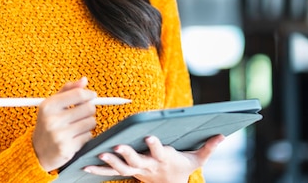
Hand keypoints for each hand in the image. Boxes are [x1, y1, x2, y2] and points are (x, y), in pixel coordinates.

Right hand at [32, 77, 96, 171]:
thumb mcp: (52, 104)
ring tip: (77, 126)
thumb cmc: (47, 124)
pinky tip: (75, 137)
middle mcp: (52, 120)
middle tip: (83, 113)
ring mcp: (59, 135)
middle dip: (89, 110)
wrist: (37, 152)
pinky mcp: (67, 148)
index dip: (89, 94)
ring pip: (91, 122)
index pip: (78, 94)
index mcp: (48, 106)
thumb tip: (84, 80)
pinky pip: (88, 136)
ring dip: (88, 124)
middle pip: (88, 108)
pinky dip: (85, 136)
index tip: (92, 96)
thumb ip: (68, 90)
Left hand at [83, 134, 225, 182]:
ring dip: (110, 161)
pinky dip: (98, 169)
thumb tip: (222, 135)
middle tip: (118, 146)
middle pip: (136, 160)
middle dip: (127, 154)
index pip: (159, 151)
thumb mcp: (196, 160)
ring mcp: (136, 171)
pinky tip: (85, 164)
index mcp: (164, 159)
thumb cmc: (181, 169)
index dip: (155, 145)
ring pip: (120, 167)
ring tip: (99, 154)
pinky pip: (109, 172)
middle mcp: (148, 166)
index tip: (149, 137)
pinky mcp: (127, 172)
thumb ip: (208, 147)